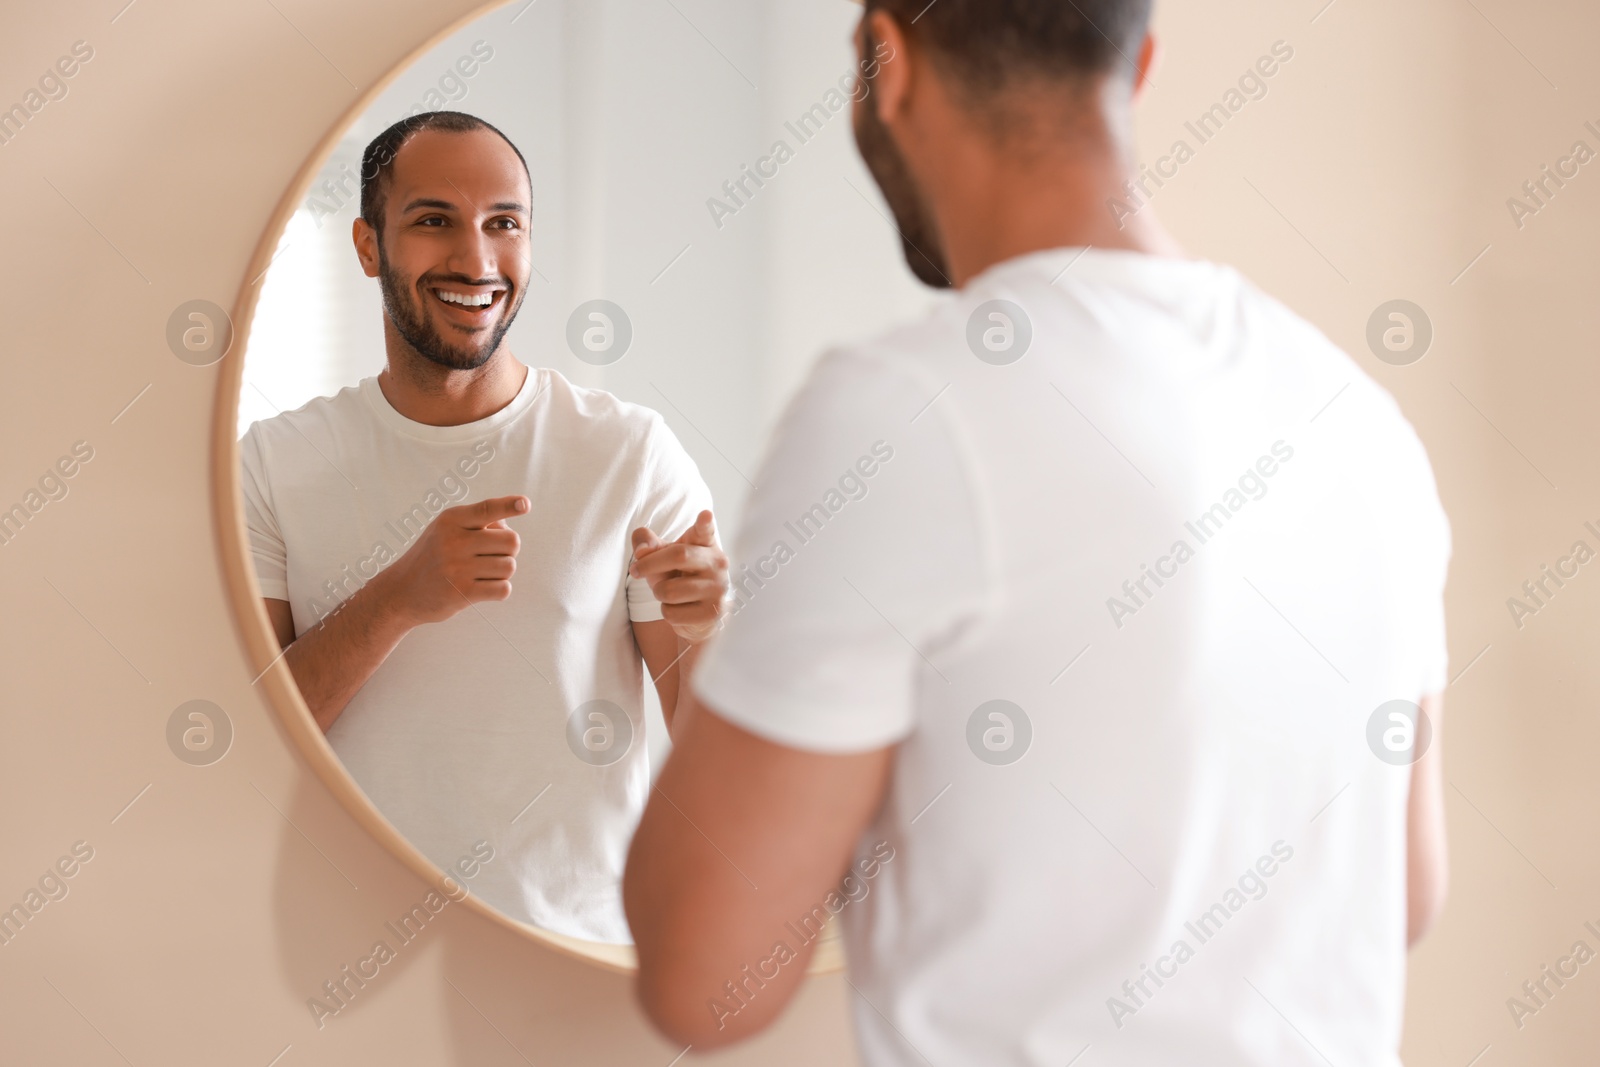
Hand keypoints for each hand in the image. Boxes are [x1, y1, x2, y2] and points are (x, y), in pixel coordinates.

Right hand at [375, 495, 526, 626]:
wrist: (401, 591)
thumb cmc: (433, 557)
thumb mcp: (445, 530)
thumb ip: (477, 523)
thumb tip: (508, 528)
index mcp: (451, 520)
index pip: (487, 509)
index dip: (509, 505)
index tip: (525, 505)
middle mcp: (453, 540)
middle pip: (511, 541)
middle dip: (508, 550)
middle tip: (491, 556)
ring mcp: (457, 567)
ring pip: (509, 566)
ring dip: (502, 572)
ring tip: (481, 573)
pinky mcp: (462, 592)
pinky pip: (503, 589)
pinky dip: (499, 589)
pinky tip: (482, 588)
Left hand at [630, 510, 728, 642]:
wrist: (699, 613)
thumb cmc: (678, 577)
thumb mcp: (661, 556)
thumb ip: (648, 545)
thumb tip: (642, 550)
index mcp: (705, 544)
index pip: (706, 531)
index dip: (705, 523)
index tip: (705, 515)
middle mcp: (717, 563)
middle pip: (678, 555)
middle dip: (648, 564)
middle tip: (635, 571)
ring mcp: (718, 588)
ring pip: (668, 591)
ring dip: (658, 593)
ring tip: (669, 593)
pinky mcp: (713, 612)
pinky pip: (672, 613)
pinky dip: (668, 613)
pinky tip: (680, 609)